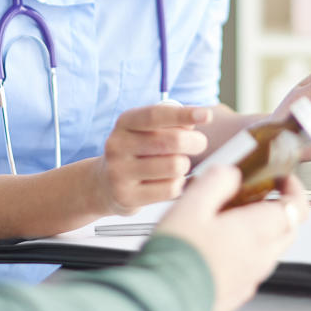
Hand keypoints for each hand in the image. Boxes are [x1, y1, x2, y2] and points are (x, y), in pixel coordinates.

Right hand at [95, 104, 211, 214]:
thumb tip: (197, 120)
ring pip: (174, 166)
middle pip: (171, 141)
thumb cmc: (137, 153)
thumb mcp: (146, 131)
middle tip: (199, 144)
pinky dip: (179, 184)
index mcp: (125, 123)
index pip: (156, 115)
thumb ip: (171, 124)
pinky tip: (170, 182)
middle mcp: (118, 145)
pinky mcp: (126, 196)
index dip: (183, 114)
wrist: (104, 184)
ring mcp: (119, 172)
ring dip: (184, 166)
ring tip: (178, 166)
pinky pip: (170, 189)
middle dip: (195, 142)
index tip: (206, 115)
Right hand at [155, 166, 309, 310]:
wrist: (162, 303)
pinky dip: (246, 252)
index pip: (297, 207)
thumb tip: (231, 174)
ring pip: (270, 249)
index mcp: (257, 231)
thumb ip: (216, 182)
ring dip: (261, 230)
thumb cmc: (176, 255)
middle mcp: (261, 257)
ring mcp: (250, 278)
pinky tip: (218, 247)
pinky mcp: (236, 294)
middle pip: (288, 228)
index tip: (282, 179)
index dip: (294, 188)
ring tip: (228, 219)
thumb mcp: (191, 204)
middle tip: (254, 195)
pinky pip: (252, 268)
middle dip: (278, 207)